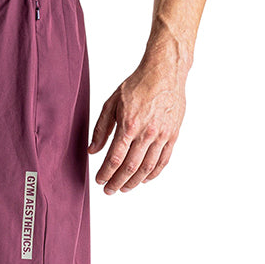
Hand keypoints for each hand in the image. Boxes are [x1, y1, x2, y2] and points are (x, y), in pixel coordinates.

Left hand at [89, 61, 185, 192]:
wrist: (165, 73)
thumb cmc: (137, 85)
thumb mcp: (112, 103)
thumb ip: (101, 128)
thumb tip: (92, 150)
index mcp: (129, 125)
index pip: (114, 158)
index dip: (105, 173)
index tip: (99, 180)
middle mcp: (146, 133)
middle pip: (130, 167)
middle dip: (117, 182)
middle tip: (109, 190)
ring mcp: (161, 135)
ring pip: (147, 168)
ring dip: (134, 182)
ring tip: (124, 188)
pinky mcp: (173, 135)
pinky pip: (163, 160)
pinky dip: (153, 174)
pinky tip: (144, 179)